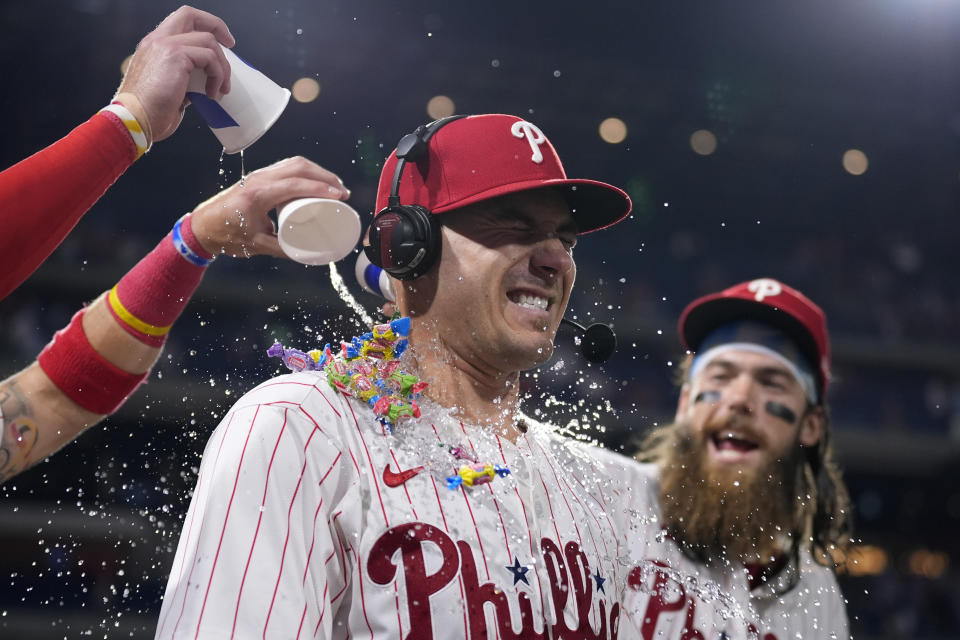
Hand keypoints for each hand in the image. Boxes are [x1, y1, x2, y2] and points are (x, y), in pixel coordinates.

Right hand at [116, 6, 234, 144]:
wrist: (134, 120)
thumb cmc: (149, 112)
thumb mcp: (169, 88)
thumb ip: (184, 78)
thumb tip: (205, 81)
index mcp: (154, 46)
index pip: (180, 22)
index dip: (204, 25)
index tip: (222, 42)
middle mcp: (157, 40)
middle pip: (191, 15)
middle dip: (217, 26)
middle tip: (231, 46)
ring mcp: (165, 45)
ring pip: (208, 40)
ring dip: (222, 66)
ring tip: (221, 88)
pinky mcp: (175, 55)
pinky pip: (209, 58)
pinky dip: (217, 76)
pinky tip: (212, 94)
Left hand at [188, 157, 349, 258]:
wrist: (203, 226)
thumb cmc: (227, 235)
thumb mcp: (258, 245)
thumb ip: (285, 250)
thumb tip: (311, 254)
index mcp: (258, 194)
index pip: (296, 184)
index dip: (321, 188)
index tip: (339, 196)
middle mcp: (259, 179)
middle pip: (300, 167)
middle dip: (325, 177)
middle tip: (342, 192)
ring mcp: (259, 174)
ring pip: (294, 163)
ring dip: (317, 172)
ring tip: (334, 186)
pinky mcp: (259, 176)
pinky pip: (287, 167)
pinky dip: (306, 171)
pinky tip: (316, 181)